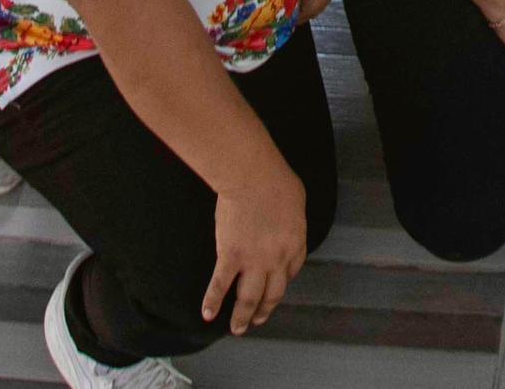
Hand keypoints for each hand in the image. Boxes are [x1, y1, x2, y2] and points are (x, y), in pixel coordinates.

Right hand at [203, 161, 311, 332]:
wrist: (253, 177)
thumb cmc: (275, 179)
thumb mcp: (296, 200)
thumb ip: (291, 218)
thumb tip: (287, 219)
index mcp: (295, 244)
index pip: (292, 272)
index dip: (282, 282)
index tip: (275, 287)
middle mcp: (277, 259)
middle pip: (273, 293)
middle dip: (265, 309)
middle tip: (257, 320)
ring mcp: (253, 260)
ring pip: (249, 298)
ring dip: (242, 316)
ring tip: (237, 328)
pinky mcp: (230, 256)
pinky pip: (221, 285)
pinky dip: (213, 301)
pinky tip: (207, 314)